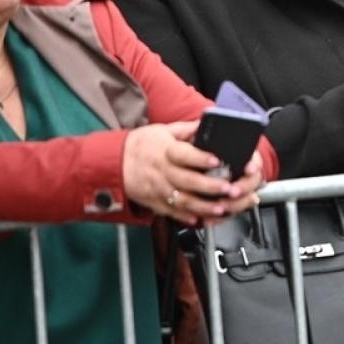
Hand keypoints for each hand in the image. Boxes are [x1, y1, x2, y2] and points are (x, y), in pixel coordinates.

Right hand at [122, 121, 263, 223]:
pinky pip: (172, 213)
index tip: (217, 160)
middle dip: (210, 186)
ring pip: (182, 201)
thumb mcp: (163, 131)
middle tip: (230, 188)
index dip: (201, 158)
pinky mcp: (155, 203)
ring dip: (203, 207)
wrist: (113, 162)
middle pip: (188, 181)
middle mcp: (162, 172)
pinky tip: (201, 220)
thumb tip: (207, 123)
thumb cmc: (142, 145)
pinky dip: (186, 218)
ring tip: (222, 209)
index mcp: (165, 152)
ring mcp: (158, 190)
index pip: (184, 155)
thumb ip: (187, 129)